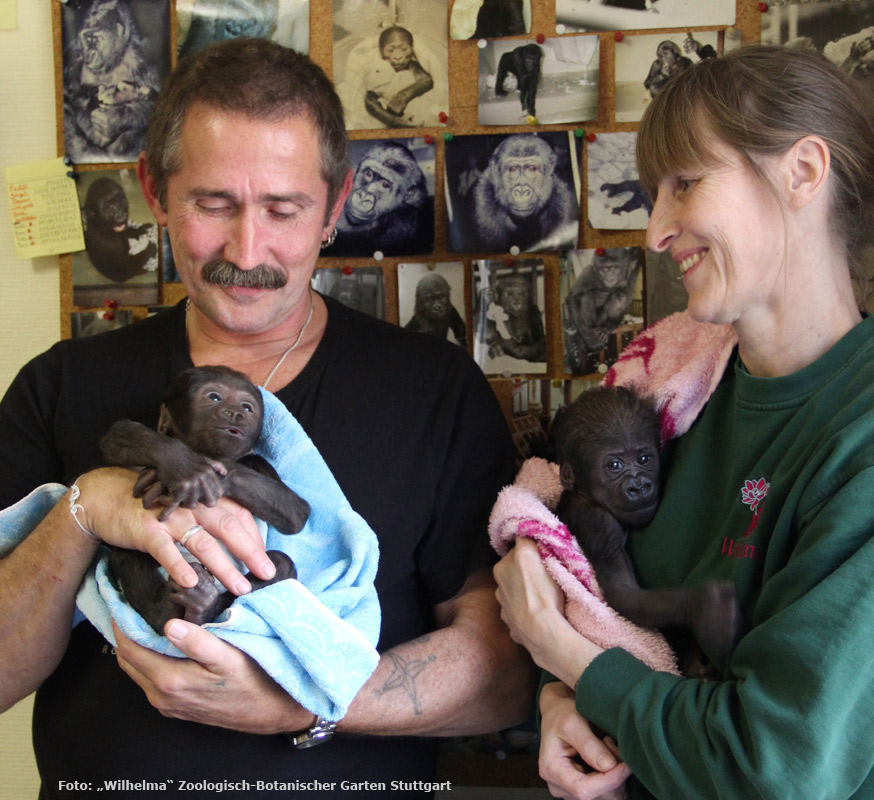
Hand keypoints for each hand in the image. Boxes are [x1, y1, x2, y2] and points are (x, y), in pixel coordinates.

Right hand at [76, 468, 276, 593]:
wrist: (107, 496)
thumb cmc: (152, 505)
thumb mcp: (185, 506)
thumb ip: (208, 517)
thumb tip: (236, 540)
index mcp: (204, 499)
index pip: (239, 515)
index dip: (255, 537)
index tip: (266, 559)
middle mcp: (192, 506)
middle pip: (230, 528)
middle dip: (251, 553)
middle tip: (267, 574)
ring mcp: (171, 518)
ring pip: (204, 543)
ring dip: (225, 567)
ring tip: (239, 587)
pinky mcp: (148, 531)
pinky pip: (166, 550)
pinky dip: (179, 566)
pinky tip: (191, 582)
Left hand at [112, 620, 314, 733]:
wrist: (270, 712)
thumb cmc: (254, 683)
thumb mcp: (228, 657)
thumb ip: (198, 642)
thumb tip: (170, 624)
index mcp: (170, 681)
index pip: (130, 649)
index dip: (122, 623)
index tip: (122, 600)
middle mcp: (162, 696)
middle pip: (128, 660)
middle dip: (125, 632)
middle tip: (129, 605)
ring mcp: (168, 704)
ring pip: (139, 670)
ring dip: (137, 646)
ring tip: (144, 618)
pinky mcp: (177, 706)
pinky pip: (152, 679)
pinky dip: (149, 658)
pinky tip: (163, 642)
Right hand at [134, 453, 227, 519]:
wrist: (166, 452)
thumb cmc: (184, 458)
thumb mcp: (203, 459)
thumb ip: (215, 465)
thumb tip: (225, 473)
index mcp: (209, 473)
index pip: (218, 494)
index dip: (209, 497)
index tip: (198, 496)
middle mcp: (203, 478)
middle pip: (210, 502)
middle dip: (200, 502)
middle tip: (188, 499)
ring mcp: (192, 483)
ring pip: (192, 504)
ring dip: (182, 503)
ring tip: (174, 496)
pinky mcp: (180, 487)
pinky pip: (177, 503)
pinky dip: (168, 501)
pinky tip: (164, 497)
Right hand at [539, 681, 630, 799]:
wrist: (557, 714)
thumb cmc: (561, 714)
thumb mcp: (573, 722)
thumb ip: (589, 744)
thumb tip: (609, 766)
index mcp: (551, 769)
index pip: (583, 789)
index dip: (608, 780)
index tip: (625, 765)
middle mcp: (558, 786)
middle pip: (597, 796)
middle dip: (613, 774)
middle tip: (610, 743)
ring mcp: (570, 791)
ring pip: (606, 797)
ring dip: (615, 776)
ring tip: (607, 747)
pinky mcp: (582, 790)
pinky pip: (607, 793)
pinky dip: (614, 778)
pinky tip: (607, 759)